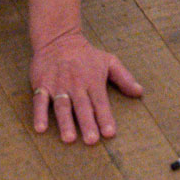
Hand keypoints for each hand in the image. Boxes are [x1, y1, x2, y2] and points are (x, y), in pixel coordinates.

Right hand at [29, 30, 142, 145]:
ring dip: (65, 122)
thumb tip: (140, 92)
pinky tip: (40, 128)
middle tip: (91, 141)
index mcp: (93, 80)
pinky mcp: (42, 84)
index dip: (105, 118)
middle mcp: (76, 84)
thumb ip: (124, 77)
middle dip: (87, 124)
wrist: (58, 38)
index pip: (100, 102)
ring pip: (63, 106)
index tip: (110, 133)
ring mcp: (58, 85)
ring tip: (69, 138)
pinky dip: (39, 114)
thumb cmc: (86, 55)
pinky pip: (40, 100)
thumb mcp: (109, 61)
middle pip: (83, 107)